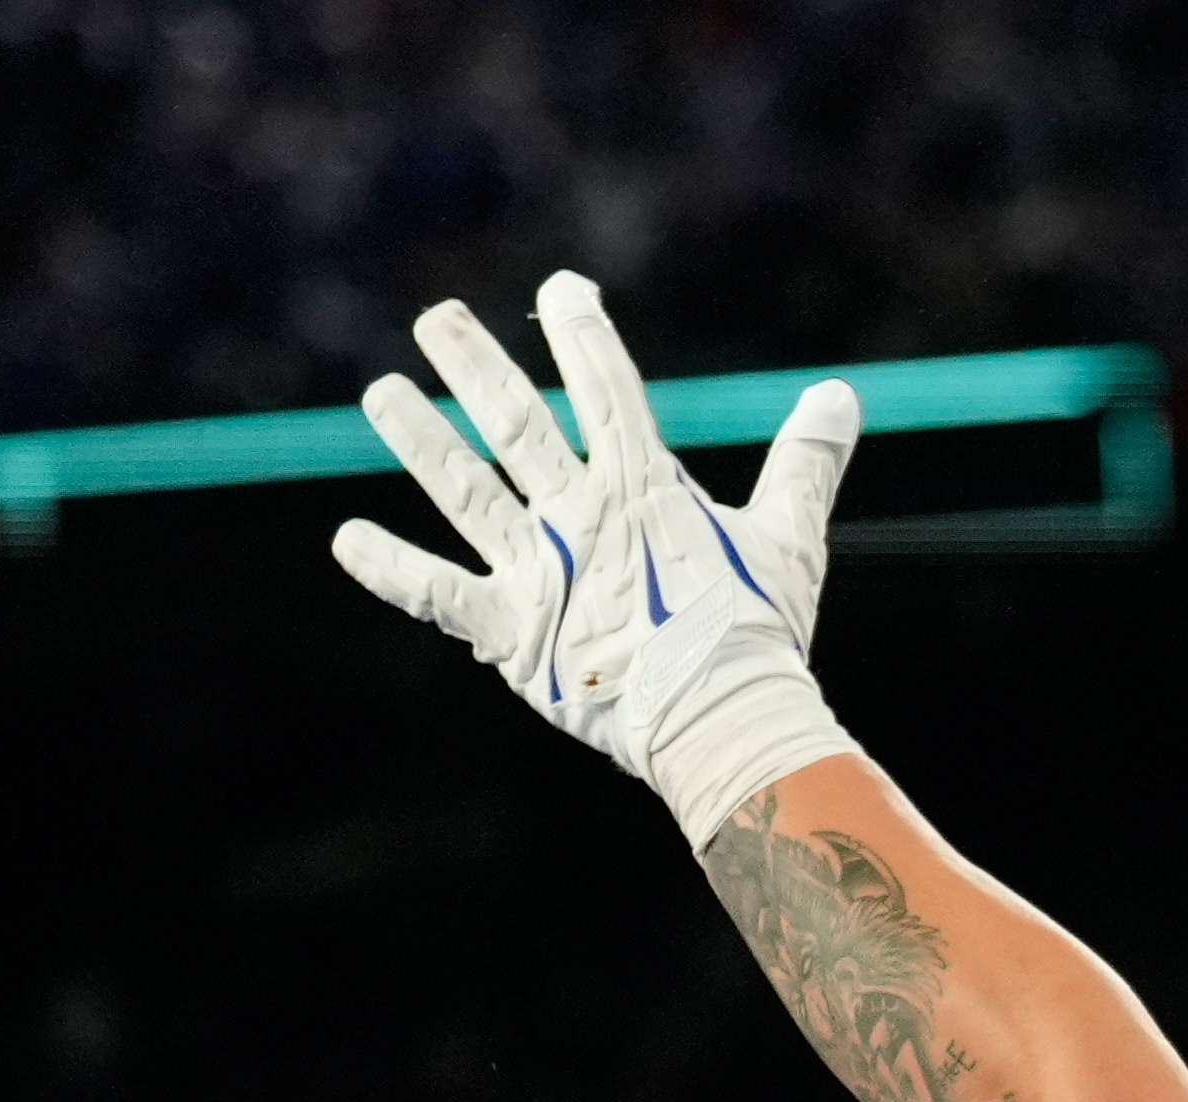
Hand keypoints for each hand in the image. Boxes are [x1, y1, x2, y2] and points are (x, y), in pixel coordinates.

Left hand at [332, 273, 863, 835]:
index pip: (610, 392)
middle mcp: (580, 518)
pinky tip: (345, 539)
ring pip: (468, 491)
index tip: (562, 289)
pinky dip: (391, 569)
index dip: (585, 335)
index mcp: (644, 491)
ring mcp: (541, 573)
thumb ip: (804, 464)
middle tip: (439, 318)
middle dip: (476, 367)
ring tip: (379, 393)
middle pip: (519, 425)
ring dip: (420, 440)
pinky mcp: (513, 634)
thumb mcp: (789, 540)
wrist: (725, 726)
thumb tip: (842, 396)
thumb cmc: (759, 636)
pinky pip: (439, 594)